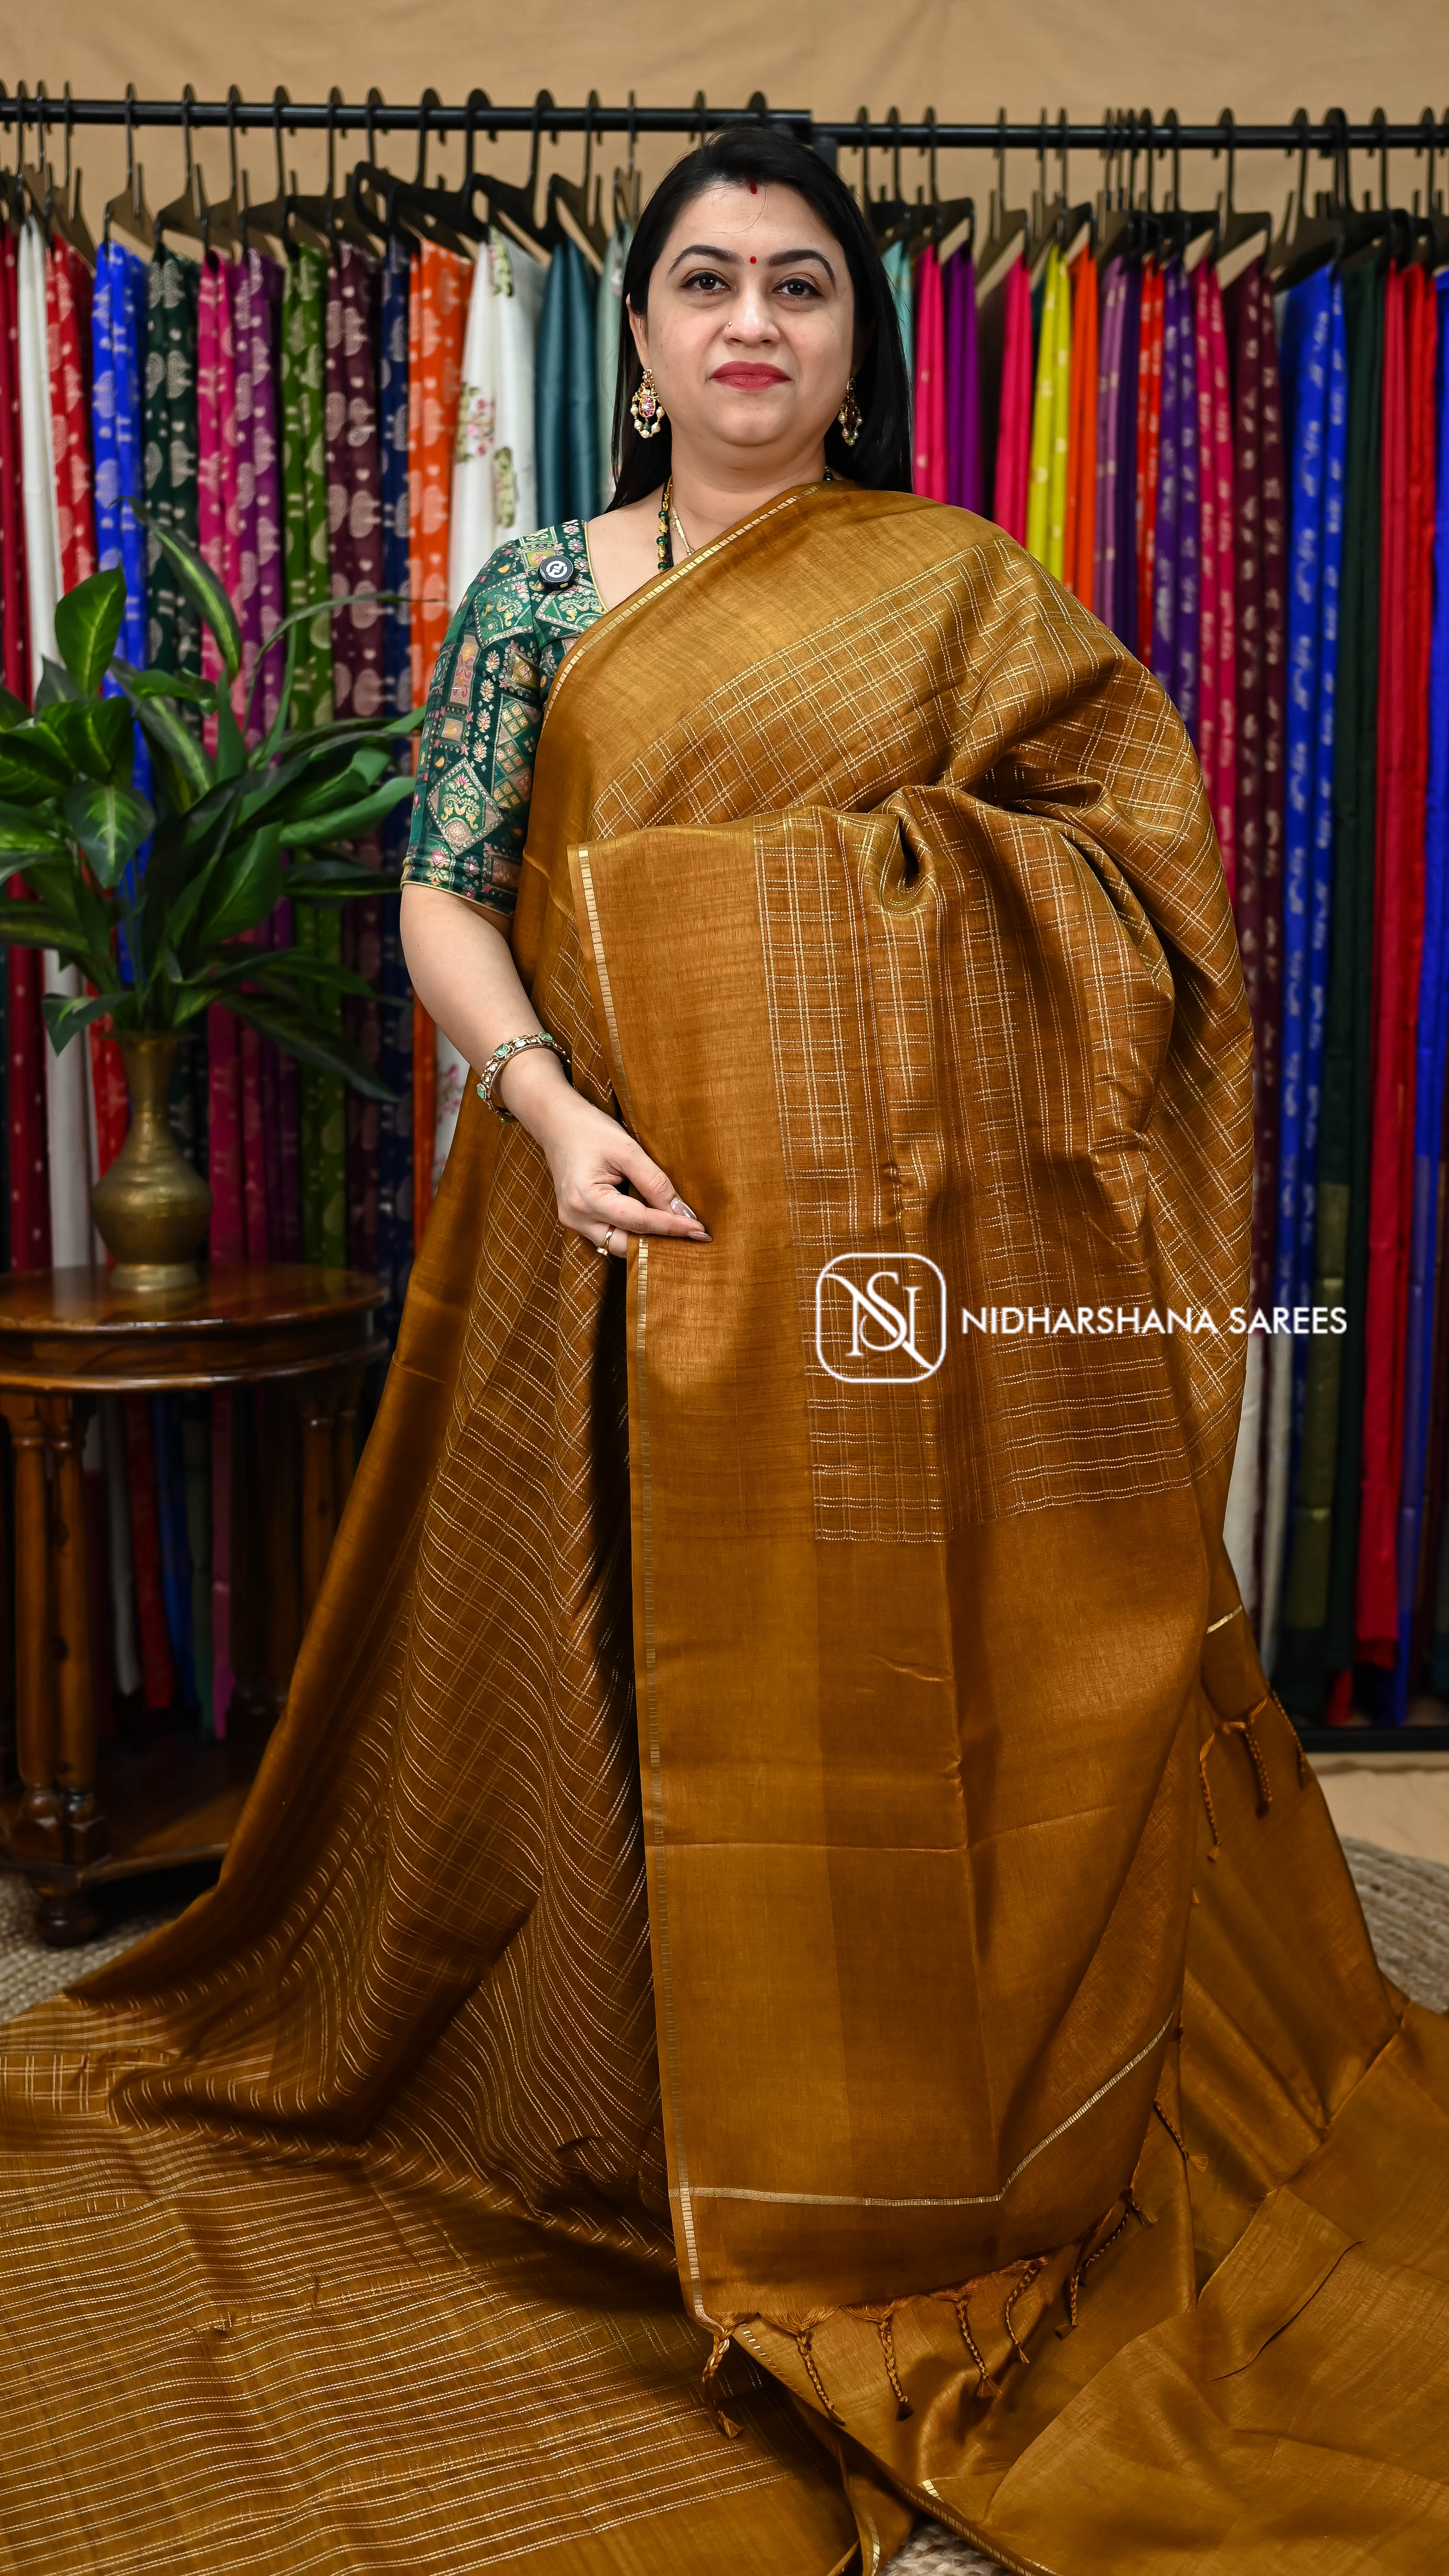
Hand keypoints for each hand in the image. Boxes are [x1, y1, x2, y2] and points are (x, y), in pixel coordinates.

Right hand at [530, 1084, 710, 1258]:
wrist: (556, 1122)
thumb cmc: (591, 1130)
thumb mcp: (628, 1150)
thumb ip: (656, 1183)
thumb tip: (683, 1212)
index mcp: (586, 1198)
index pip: (638, 1221)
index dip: (671, 1227)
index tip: (700, 1230)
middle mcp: (575, 1216)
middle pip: (625, 1244)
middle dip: (659, 1244)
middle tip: (693, 1238)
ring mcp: (572, 1220)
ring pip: (616, 1244)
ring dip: (646, 1240)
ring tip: (677, 1233)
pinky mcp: (576, 1219)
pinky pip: (608, 1234)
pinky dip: (631, 1232)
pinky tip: (654, 1225)